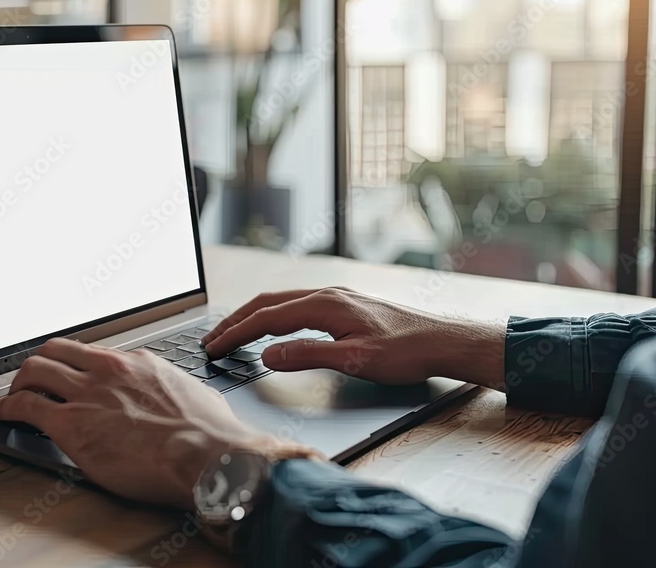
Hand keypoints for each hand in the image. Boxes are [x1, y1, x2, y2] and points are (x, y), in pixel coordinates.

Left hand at [0, 339, 287, 508]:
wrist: (206, 454)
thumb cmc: (209, 433)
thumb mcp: (191, 395)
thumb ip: (172, 392)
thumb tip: (179, 400)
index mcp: (138, 362)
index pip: (92, 353)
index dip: (74, 364)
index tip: (69, 373)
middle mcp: (108, 369)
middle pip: (56, 351)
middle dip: (39, 364)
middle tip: (32, 380)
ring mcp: (87, 393)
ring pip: (35, 370)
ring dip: (19, 383)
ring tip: (13, 396)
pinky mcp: (70, 423)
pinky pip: (25, 406)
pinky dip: (8, 408)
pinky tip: (3, 414)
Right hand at [203, 288, 505, 386]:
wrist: (443, 340)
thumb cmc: (406, 352)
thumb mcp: (355, 361)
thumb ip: (308, 356)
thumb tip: (266, 356)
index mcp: (325, 305)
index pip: (266, 317)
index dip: (236, 333)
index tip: (213, 347)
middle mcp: (326, 294)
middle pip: (267, 303)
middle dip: (235, 321)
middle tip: (211, 340)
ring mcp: (336, 297)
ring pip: (281, 301)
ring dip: (252, 316)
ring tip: (232, 333)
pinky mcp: (344, 304)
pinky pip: (296, 304)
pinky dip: (273, 314)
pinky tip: (273, 326)